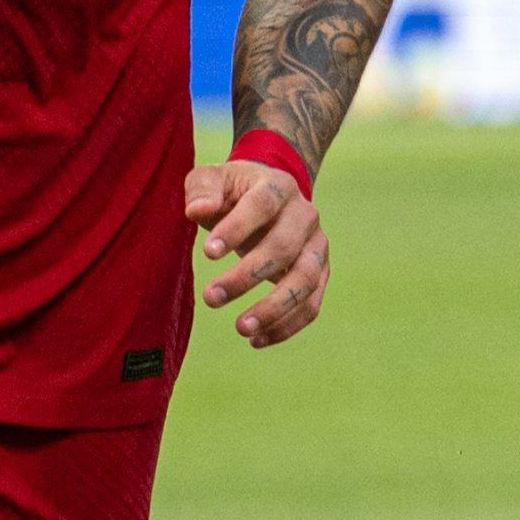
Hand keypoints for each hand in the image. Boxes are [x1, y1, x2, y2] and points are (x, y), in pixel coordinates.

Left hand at [186, 156, 328, 346]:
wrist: (270, 200)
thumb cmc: (233, 192)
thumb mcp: (213, 179)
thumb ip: (202, 189)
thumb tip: (198, 211)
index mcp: (279, 186)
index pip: (262, 204)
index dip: (237, 228)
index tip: (207, 253)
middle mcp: (305, 215)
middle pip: (283, 247)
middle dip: (246, 276)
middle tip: (210, 298)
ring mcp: (317, 246)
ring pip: (305, 281)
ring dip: (274, 308)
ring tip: (241, 329)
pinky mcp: (320, 274)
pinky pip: (311, 305)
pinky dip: (286, 326)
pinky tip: (256, 340)